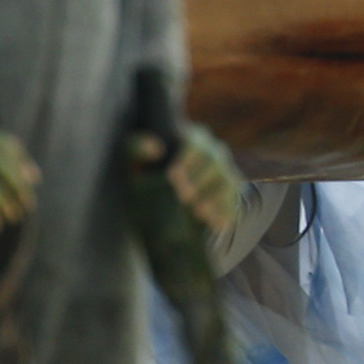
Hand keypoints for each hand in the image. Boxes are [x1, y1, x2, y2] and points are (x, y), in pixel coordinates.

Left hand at [127, 122, 243, 233]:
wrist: (156, 211)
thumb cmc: (142, 179)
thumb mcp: (131, 165)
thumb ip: (134, 150)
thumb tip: (155, 148)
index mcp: (190, 138)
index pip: (194, 143)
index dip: (186, 159)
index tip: (171, 177)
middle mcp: (212, 153)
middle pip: (214, 160)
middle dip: (199, 179)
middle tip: (183, 197)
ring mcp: (224, 175)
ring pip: (227, 181)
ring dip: (214, 197)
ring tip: (198, 213)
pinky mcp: (230, 197)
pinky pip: (233, 203)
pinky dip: (225, 213)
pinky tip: (215, 224)